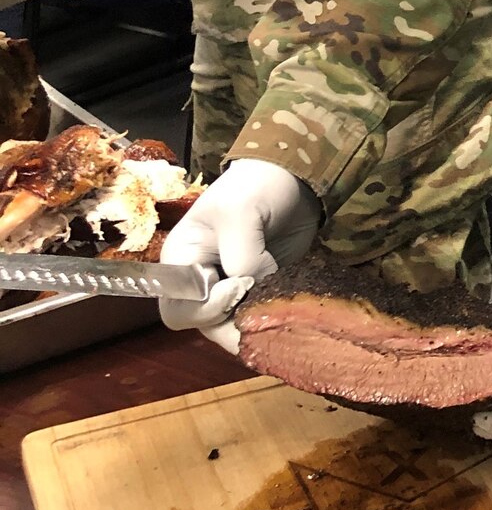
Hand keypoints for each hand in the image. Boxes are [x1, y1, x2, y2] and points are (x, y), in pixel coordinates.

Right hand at [160, 160, 320, 352]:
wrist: (295, 181)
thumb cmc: (257, 187)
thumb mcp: (241, 212)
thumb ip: (241, 255)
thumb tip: (251, 288)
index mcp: (181, 261)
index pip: (178, 309)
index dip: (206, 309)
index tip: (239, 286)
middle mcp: (200, 283)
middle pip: (205, 326)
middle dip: (232, 326)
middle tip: (263, 312)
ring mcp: (230, 290)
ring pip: (232, 328)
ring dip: (253, 329)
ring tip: (279, 320)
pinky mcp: (258, 292)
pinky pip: (256, 320)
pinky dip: (270, 324)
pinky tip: (288, 318)